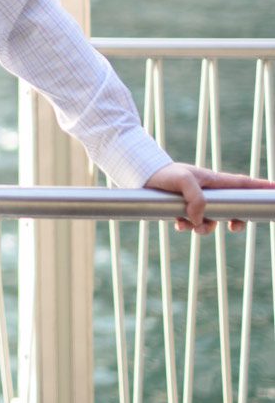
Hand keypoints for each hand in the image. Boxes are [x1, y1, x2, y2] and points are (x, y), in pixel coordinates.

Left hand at [144, 161, 273, 234]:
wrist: (140, 176)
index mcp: (214, 181)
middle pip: (234, 209)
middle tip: (233, 227)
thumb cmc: (164, 173)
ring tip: (187, 224)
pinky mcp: (184, 209)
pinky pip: (193, 224)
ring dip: (204, 228)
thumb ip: (196, 198)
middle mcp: (209, 191)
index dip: (262, 188)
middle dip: (236, 221)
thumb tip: (200, 220)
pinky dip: (187, 227)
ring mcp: (197, 201)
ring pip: (211, 221)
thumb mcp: (181, 181)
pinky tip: (177, 223)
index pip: (244, 184)